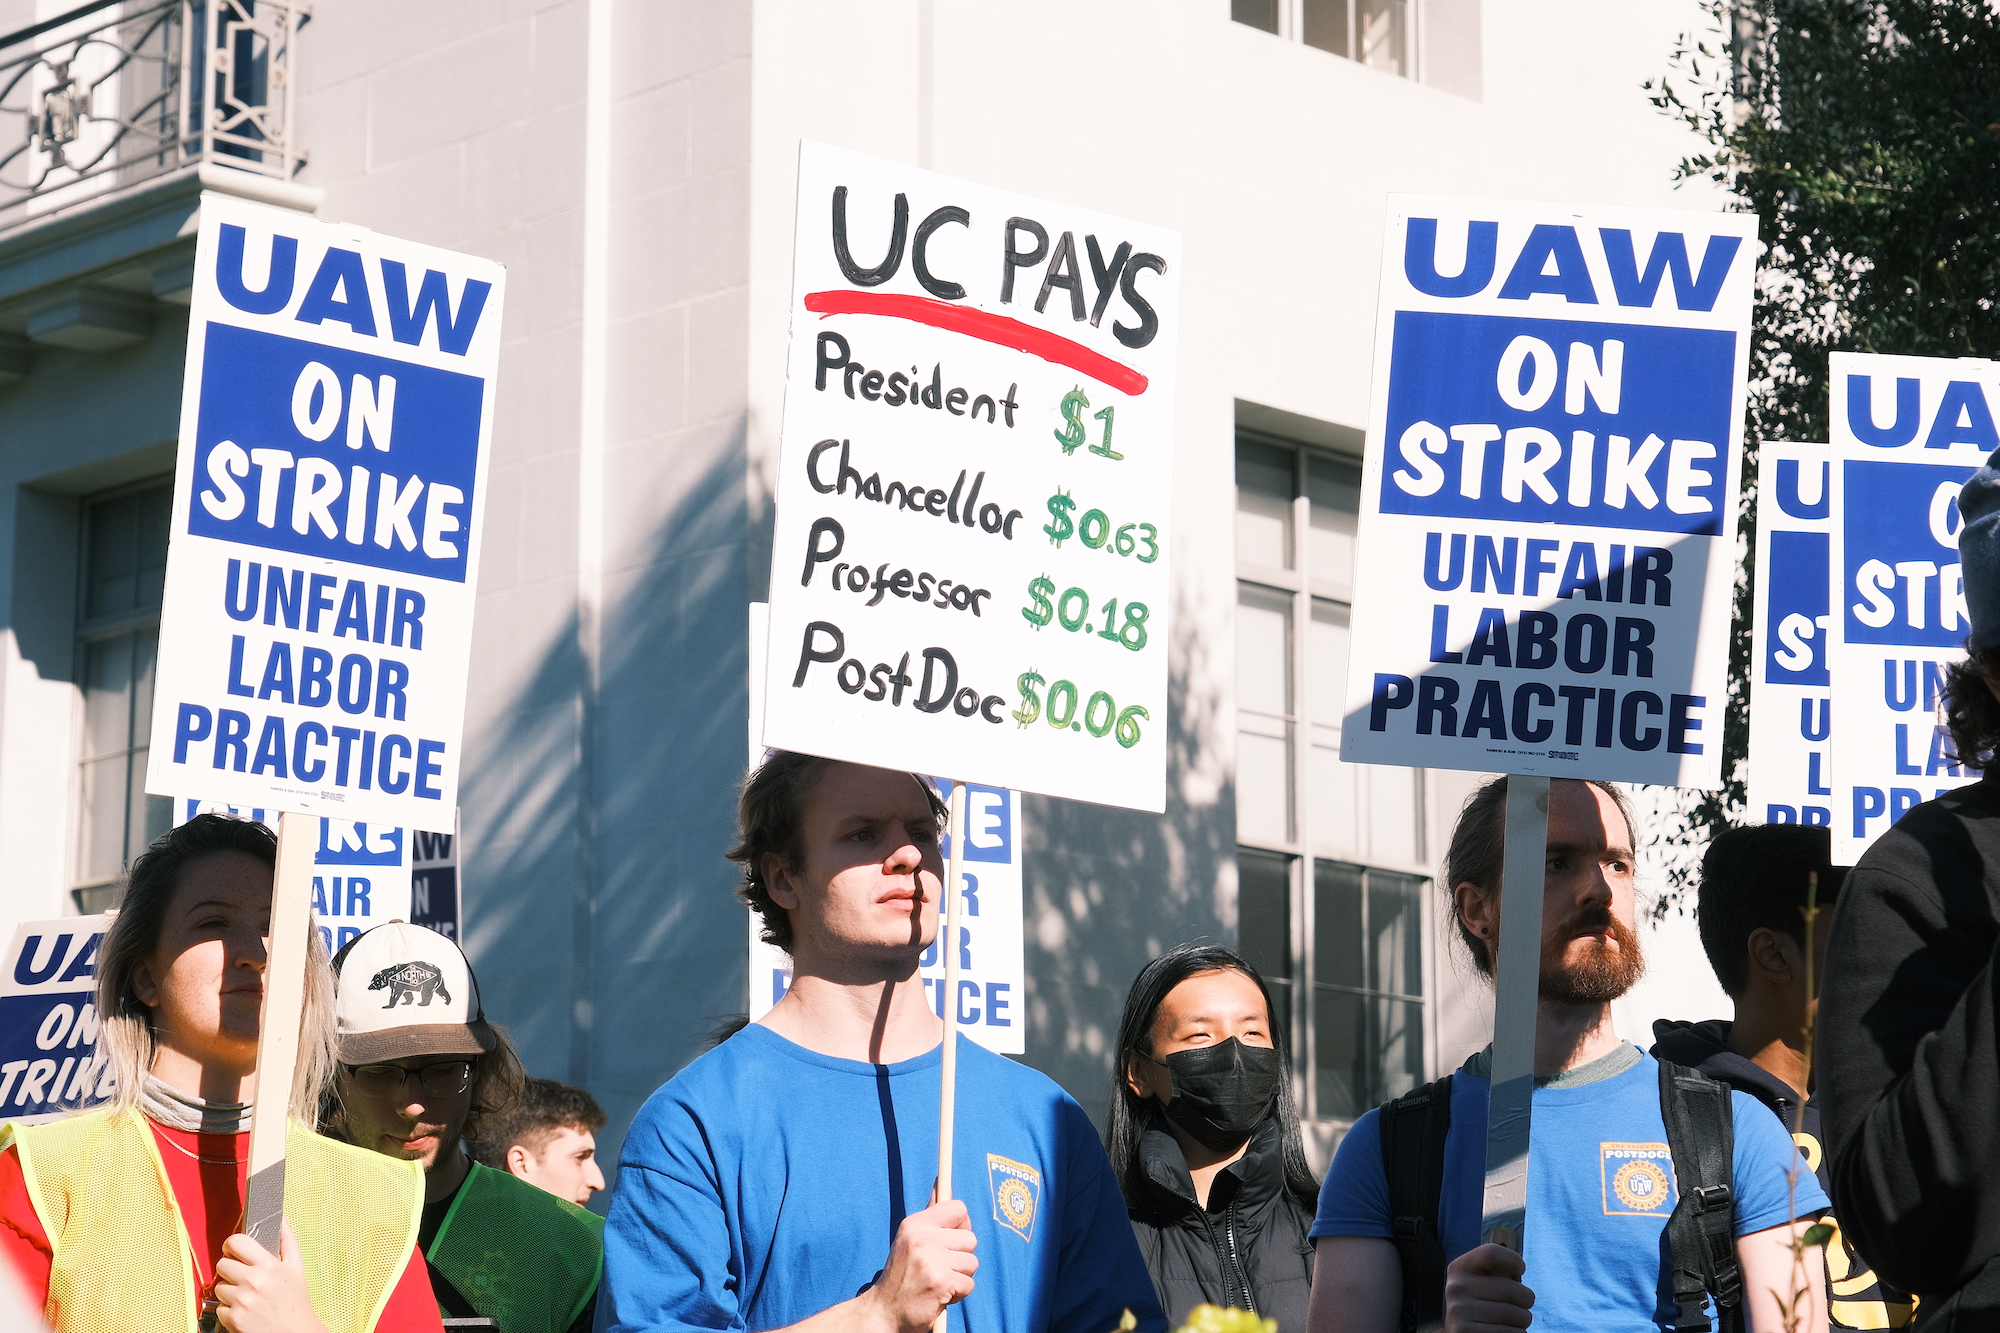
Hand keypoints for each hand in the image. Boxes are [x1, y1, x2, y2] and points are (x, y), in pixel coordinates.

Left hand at [213, 1220, 331, 1332]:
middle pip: (222, 1264)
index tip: (236, 1251)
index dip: (232, 1245)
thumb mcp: (296, 1267)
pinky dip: (229, 1310)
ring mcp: (241, 1301)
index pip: (236, 1242)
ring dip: (230, 1291)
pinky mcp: (232, 1319)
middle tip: (243, 1277)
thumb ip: (287, 1239)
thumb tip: (281, 1216)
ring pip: (219, 1286)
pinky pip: (219, 1307)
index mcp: (269, 1265)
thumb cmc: (296, 1301)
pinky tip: (245, 1311)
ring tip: (247, 1297)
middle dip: (230, 1269)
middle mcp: (253, 1281)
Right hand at [859, 1198, 977, 1332]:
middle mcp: (922, 1238)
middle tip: (939, 1268)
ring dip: (960, 1276)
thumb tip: (941, 1183)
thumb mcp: (910, 1239)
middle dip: (961, 1257)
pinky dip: (958, 1294)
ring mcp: (932, 1260)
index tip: (952, 1239)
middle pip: (970, 1238)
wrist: (884, 1312)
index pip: (959, 1208)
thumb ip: (931, 1214)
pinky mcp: (941, 1282)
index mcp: (915, 1224)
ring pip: (972, 1262)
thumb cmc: (901, 1276)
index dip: (962, 1225)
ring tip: (938, 1281)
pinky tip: (939, 1295)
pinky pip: (969, 1284)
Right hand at [1443, 1242, 1534, 1332]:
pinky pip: (1511, 1332)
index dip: (1512, 1259)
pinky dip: (1517, 1332)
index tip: (1520, 1269)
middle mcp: (1457, 1288)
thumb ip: (1495, 1272)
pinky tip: (1507, 1330)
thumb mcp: (1478, 1283)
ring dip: (1523, 1319)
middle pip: (1511, 1288)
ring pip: (1515, 1314)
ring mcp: (1460, 1312)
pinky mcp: (1467, 1332)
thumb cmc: (1477, 1305)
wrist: (1460, 1331)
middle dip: (1526, 1299)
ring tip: (1514, 1319)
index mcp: (1459, 1269)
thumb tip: (1518, 1266)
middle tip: (1524, 1304)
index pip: (1490, 1254)